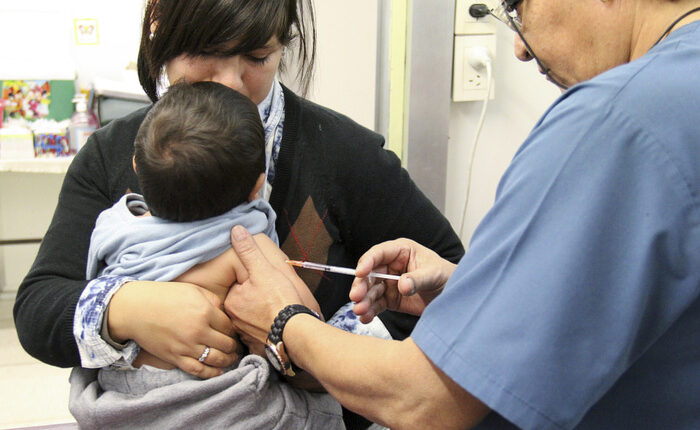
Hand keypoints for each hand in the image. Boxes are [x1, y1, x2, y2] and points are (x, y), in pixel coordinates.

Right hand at [108, 281, 238, 378]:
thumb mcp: (192, 290)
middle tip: (236, 347)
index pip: (229, 326)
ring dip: (227, 361)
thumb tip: (224, 313)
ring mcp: (186, 346)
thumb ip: (212, 301)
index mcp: (204, 312)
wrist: (135, 309)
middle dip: (234, 347)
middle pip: (226, 344)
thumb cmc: (164, 296)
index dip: (234, 330)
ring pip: (216, 359)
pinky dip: (211, 373)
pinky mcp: (175, 357)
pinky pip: (198, 370)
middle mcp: (198, 331)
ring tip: (231, 359)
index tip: (234, 332)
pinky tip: (218, 371)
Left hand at [225, 225, 302, 344]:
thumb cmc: (280, 301)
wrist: (296, 332)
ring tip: (277, 307)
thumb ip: (248, 250)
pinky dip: (268, 325)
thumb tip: (235, 230)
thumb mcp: (263, 269)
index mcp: (231, 301)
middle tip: (274, 295)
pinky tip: (278, 321)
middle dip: (257, 296)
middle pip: (245, 300)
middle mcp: (234, 319)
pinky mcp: (258, 343)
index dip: (254, 280)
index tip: (267, 283)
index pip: (238, 284)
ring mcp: (245, 333)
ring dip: (262, 311)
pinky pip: (260, 329)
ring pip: (252, 315)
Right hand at [350, 238, 455, 322]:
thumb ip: (418, 279)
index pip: (379, 253)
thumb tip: (402, 285)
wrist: (453, 297)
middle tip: (356, 296)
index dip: (367, 262)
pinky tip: (366, 318)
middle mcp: (391, 266)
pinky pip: (377, 304)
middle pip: (370, 274)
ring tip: (360, 311)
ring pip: (370, 291)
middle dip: (361, 285)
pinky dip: (370, 311)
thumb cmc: (445, 276)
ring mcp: (389, 284)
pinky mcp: (390, 299)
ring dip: (363, 301)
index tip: (360, 272)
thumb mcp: (434, 274)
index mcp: (400, 252)